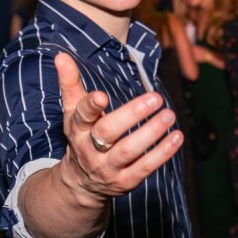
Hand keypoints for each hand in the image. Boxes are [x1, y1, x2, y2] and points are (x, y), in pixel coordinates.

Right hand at [54, 52, 182, 202]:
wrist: (81, 183)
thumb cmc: (81, 137)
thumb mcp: (72, 112)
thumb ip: (70, 84)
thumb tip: (61, 55)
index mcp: (77, 129)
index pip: (82, 116)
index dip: (90, 105)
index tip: (102, 95)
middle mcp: (90, 149)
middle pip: (108, 132)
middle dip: (131, 115)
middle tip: (155, 98)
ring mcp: (107, 167)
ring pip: (128, 151)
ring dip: (151, 133)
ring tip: (169, 115)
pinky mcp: (124, 181)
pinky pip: (144, 168)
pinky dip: (162, 153)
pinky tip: (177, 137)